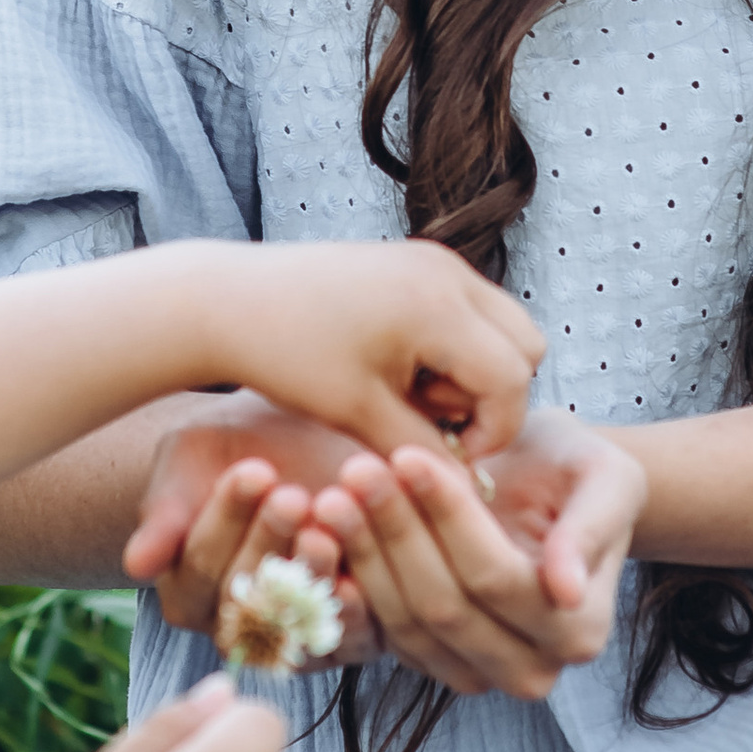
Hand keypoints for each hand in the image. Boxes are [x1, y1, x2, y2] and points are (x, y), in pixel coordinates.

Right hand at [125, 406, 382, 658]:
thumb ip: (164, 512)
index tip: (254, 469)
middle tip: (292, 494)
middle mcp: (236, 627)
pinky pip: (348, 639)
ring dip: (314, 572)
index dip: (227, 521)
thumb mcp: (189, 461)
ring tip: (329, 519)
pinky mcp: (347, 638)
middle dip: (271, 541)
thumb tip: (137, 565)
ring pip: (297, 621)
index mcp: (187, 595)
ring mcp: (292, 637)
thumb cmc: (231, 445)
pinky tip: (360, 571)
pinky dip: (355, 609)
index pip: (201, 568)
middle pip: (249, 597)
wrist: (300, 438)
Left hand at [202, 239, 543, 463]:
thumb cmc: (285, 355)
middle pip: (525, 346)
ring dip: (472, 372)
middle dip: (491, 395)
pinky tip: (396, 369)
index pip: (512, 379)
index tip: (446, 456)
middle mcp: (448, 272)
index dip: (493, 431)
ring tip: (406, 393)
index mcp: (438, 306)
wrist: (227, 300)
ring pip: (501, 328)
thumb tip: (469, 490)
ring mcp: (435, 261)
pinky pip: (470, 311)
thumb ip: (421, 451)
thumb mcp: (357, 413)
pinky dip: (452, 348)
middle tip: (429, 420)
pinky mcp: (418, 262)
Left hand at [304, 412, 645, 700]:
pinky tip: (320, 527)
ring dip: (361, 554)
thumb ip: (590, 530)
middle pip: (444, 606)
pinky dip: (346, 578)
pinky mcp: (426, 662)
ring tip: (333, 489)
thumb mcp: (603, 480)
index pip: (495, 578)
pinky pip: (377, 629)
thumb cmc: (577, 472)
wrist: (545, 486)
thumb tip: (567, 591)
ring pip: (404, 621)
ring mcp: (472, 675)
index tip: (408, 456)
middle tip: (355, 468)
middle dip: (394, 532)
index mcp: (578, 631)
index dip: (447, 520)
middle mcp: (530, 671)